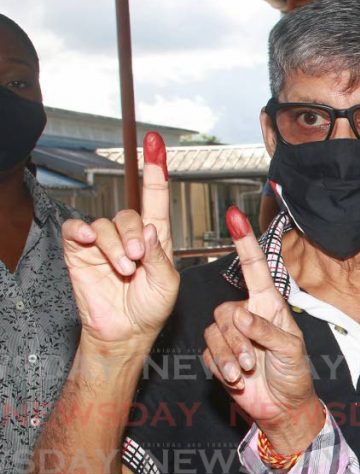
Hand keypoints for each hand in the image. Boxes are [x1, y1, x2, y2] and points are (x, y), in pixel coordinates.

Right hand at [62, 132, 178, 353]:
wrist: (125, 332)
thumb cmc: (151, 308)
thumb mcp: (167, 282)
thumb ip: (159, 255)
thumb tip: (149, 228)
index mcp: (155, 238)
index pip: (155, 198)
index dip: (155, 170)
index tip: (155, 141)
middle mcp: (129, 235)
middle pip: (130, 214)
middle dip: (134, 236)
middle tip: (137, 261)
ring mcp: (103, 243)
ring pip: (106, 225)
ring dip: (115, 246)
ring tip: (124, 269)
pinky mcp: (80, 251)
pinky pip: (77, 230)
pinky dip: (83, 232)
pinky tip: (90, 242)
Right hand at [203, 208, 322, 454]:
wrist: (282, 406)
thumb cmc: (294, 375)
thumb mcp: (291, 350)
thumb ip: (267, 331)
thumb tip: (241, 316)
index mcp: (269, 306)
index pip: (254, 269)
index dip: (245, 244)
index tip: (234, 216)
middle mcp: (247, 315)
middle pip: (224, 310)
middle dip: (237, 338)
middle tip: (252, 360)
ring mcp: (231, 336)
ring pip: (214, 331)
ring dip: (229, 354)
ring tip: (246, 372)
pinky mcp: (217, 355)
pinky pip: (208, 352)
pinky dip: (221, 365)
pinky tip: (236, 379)